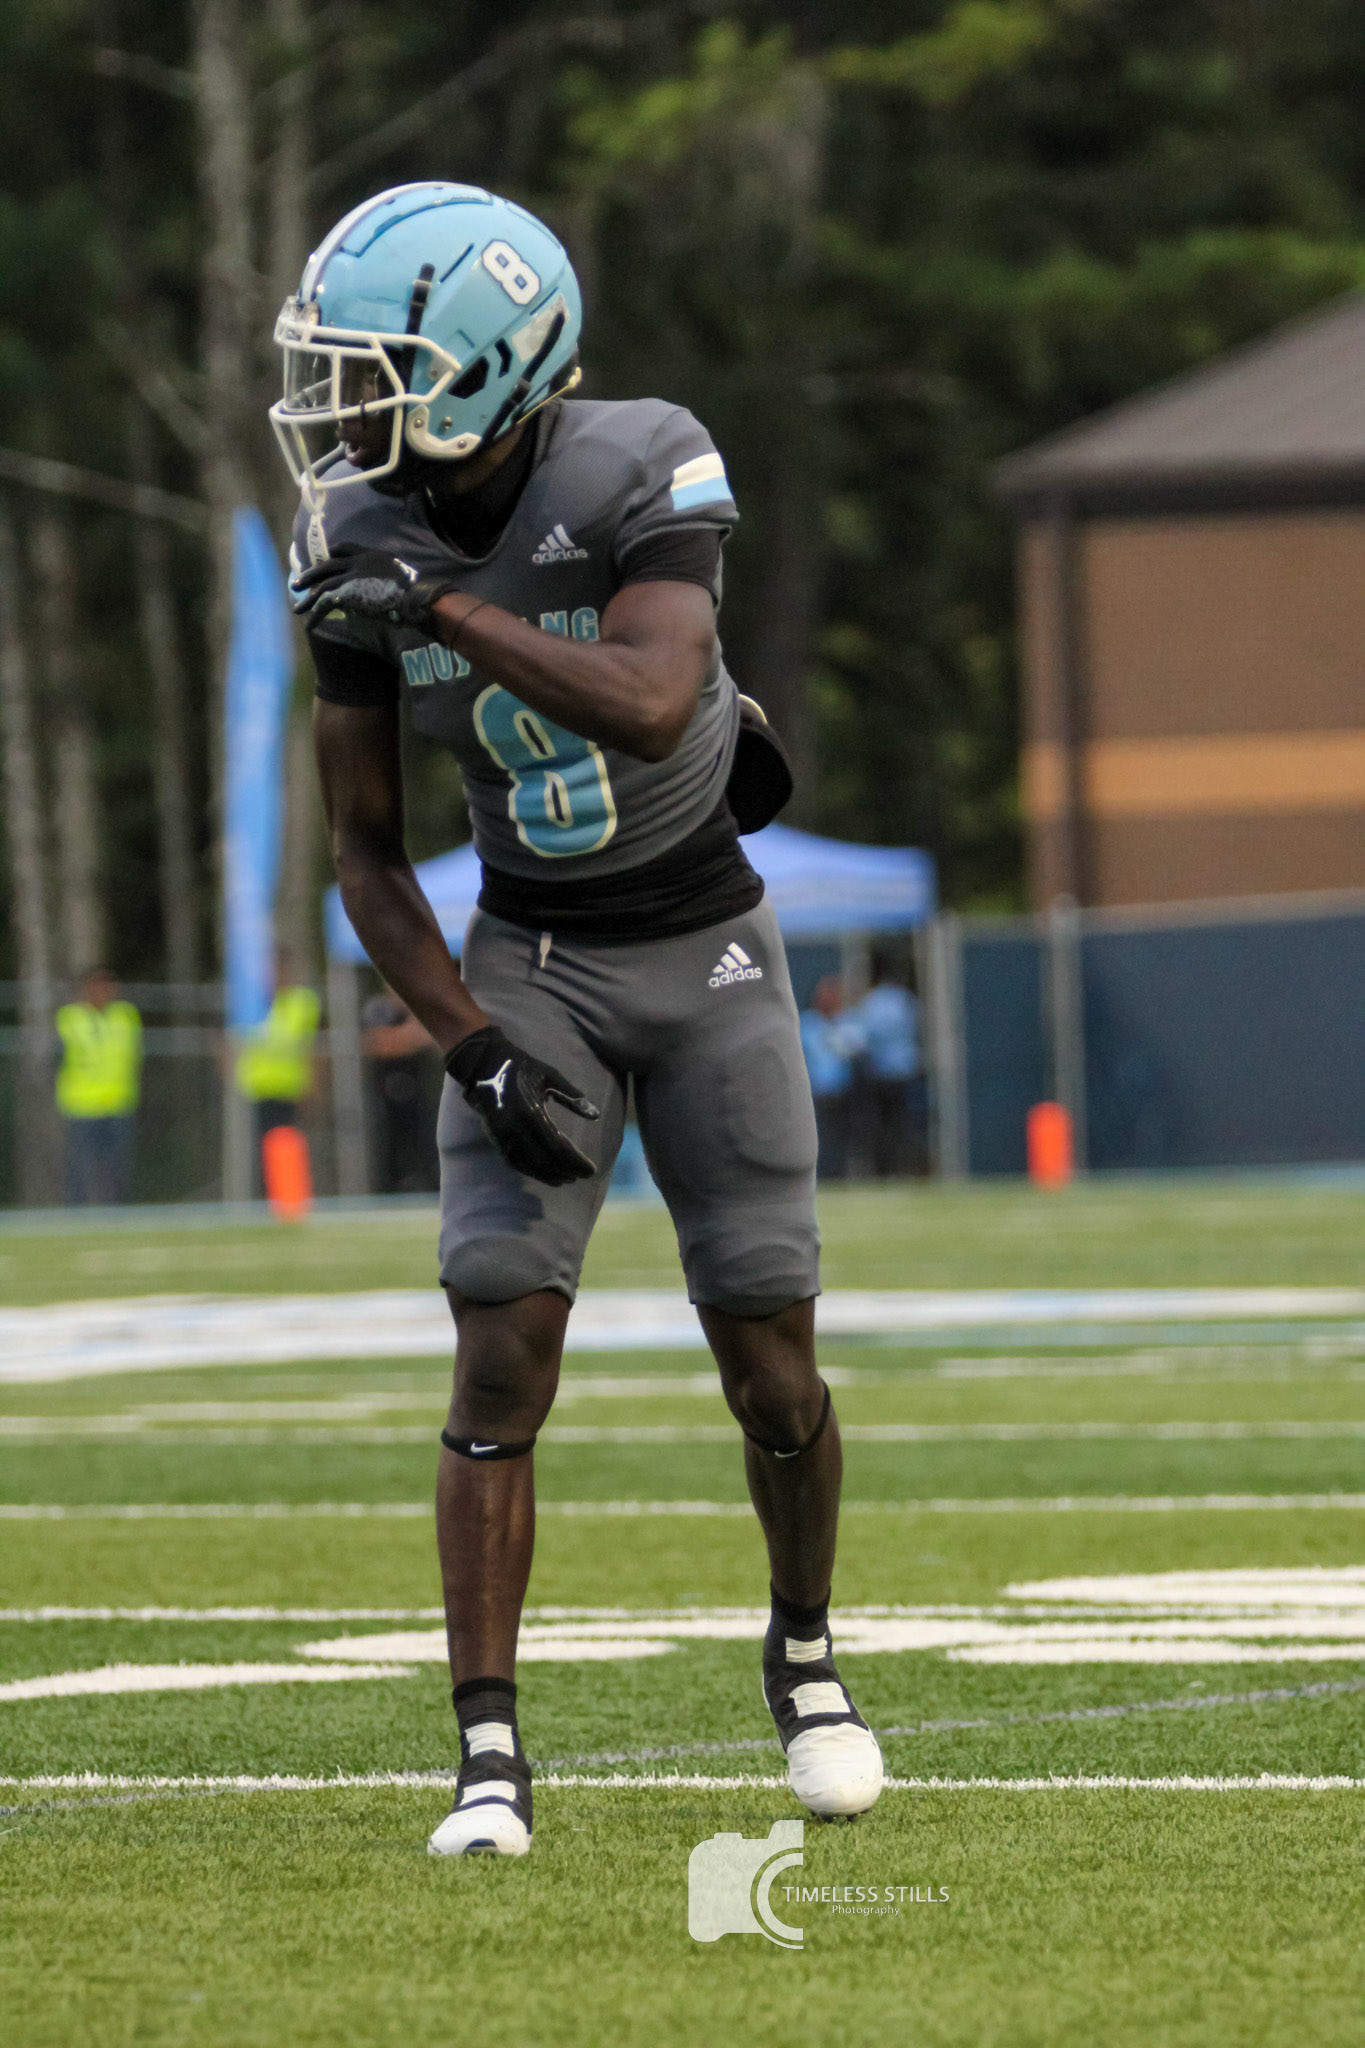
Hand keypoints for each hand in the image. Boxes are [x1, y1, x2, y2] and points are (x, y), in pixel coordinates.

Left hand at [291, 544, 460, 626]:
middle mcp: (357, 562)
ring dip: (308, 598)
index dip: (332, 556)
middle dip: (311, 575)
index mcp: (370, 555)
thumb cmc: (415, 589)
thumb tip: (384, 588)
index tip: (323, 560)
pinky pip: (325, 605)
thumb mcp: (400, 574)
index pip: (344, 548)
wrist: (413, 594)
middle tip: (296, 584)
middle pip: (327, 566)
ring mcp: (351, 577)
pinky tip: (309, 626)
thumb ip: (387, 575)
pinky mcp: (347, 593)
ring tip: (297, 609)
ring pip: (322, 586)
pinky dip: (316, 615)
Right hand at [445, 1023, 598, 1186]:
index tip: (591, 1170)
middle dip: (566, 1171)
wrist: (483, 1063)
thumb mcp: (550, 1075)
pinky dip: (530, 1171)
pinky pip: (513, 1162)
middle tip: (583, 1176)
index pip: (559, 1148)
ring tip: (566, 1180)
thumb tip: (596, 1115)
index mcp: (532, 1113)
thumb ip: (573, 1096)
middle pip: (546, 1161)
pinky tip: (543, 1174)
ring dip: (548, 1176)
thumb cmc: (521, 1067)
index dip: (576, 1162)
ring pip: (528, 1166)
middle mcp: (516, 1129)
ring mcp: (503, 1135)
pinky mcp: (495, 1137)